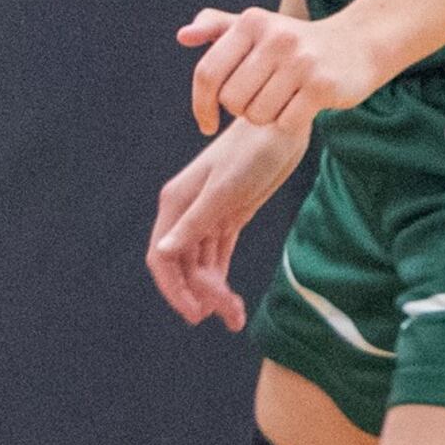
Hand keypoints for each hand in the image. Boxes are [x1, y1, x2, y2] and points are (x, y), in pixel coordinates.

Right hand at [147, 118, 309, 328]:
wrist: (282, 126)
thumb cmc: (253, 152)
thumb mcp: (224, 190)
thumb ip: (194, 223)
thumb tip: (163, 254)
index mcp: (175, 205)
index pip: (162, 257)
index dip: (174, 289)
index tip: (195, 314)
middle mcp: (185, 213)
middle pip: (182, 266)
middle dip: (200, 294)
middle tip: (227, 317)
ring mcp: (207, 217)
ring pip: (200, 265)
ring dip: (214, 292)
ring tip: (236, 316)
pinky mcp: (228, 218)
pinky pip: (218, 257)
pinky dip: (222, 280)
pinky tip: (233, 302)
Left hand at [179, 3, 390, 133]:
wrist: (358, 43)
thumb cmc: (296, 42)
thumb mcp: (258, 27)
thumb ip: (218, 28)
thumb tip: (182, 36)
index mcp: (251, 22)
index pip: (207, 73)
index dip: (200, 105)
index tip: (206, 124)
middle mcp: (276, 38)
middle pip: (231, 100)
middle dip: (242, 109)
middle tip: (263, 98)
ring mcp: (301, 61)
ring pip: (257, 115)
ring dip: (266, 117)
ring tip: (284, 99)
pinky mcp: (323, 85)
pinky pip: (285, 123)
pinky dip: (288, 123)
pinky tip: (301, 107)